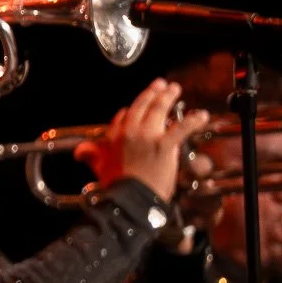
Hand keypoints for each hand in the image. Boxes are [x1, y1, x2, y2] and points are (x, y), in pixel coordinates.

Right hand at [74, 78, 210, 201]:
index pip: (123, 116)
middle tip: (161, 84)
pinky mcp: (164, 145)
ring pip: (159, 110)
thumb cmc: (117, 184)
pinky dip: (193, 121)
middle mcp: (130, 132)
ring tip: (174, 89)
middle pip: (142, 106)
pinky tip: (201, 116)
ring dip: (168, 97)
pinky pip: (181, 129)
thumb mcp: (99, 166)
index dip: (131, 110)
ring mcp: (147, 137)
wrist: (131, 198)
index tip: (137, 106)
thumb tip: (79, 151)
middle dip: (153, 93)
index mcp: (114, 136)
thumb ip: (91, 155)